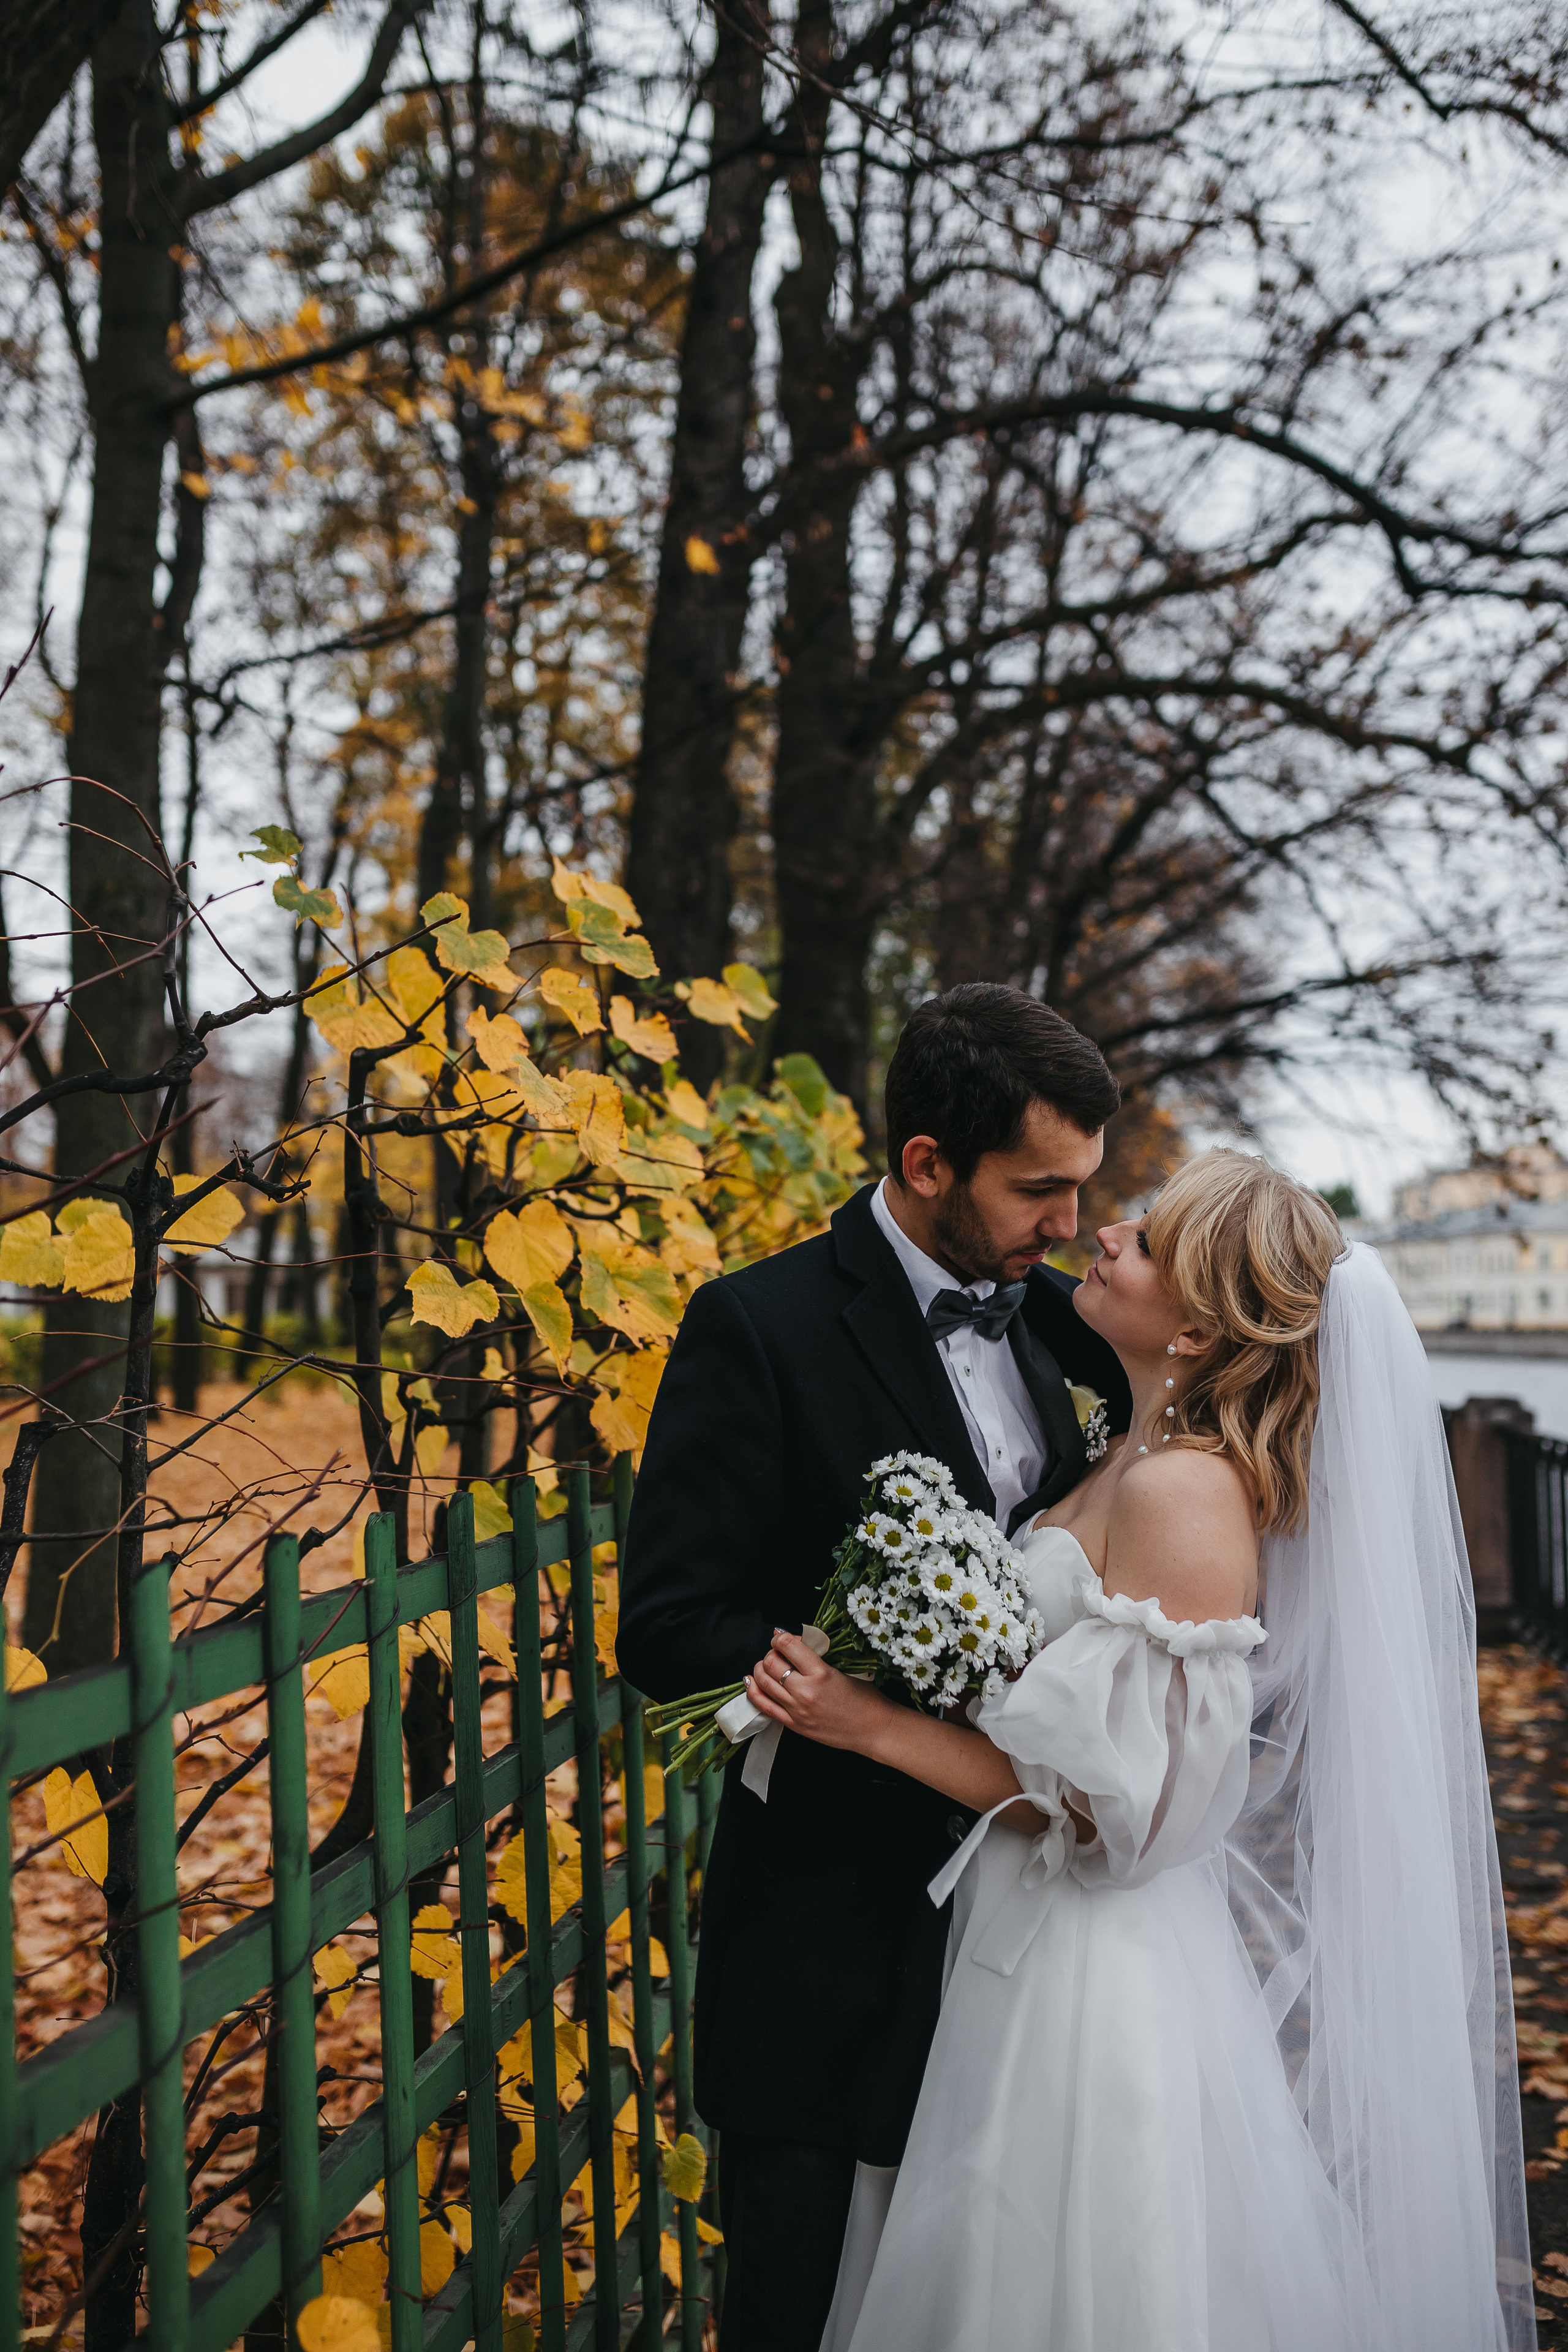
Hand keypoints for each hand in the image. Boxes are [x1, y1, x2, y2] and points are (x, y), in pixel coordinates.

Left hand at [746, 1630, 894, 1755]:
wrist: (873, 1729)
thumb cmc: (865, 1699)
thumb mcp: (842, 1671)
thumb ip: (816, 1659)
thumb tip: (793, 1645)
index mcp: (821, 1673)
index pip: (787, 1646)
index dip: (780, 1637)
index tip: (782, 1638)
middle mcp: (805, 1692)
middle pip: (771, 1663)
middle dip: (770, 1653)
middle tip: (777, 1653)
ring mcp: (797, 1710)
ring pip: (763, 1683)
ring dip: (760, 1669)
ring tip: (766, 1666)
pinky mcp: (794, 1725)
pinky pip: (764, 1707)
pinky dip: (754, 1692)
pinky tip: (750, 1682)